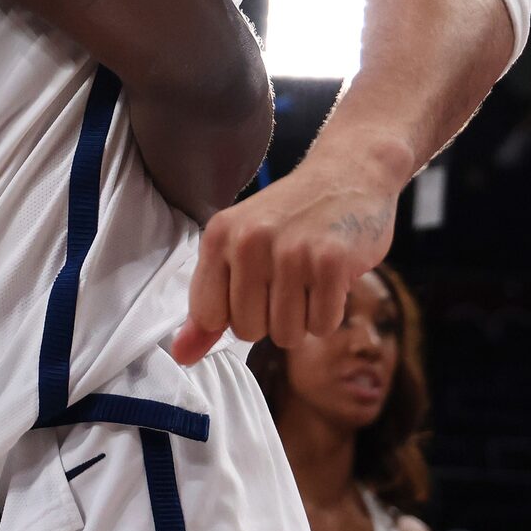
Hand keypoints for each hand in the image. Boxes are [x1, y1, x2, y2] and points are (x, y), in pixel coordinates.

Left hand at [173, 155, 397, 363]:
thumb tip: (182, 356)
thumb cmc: (292, 218)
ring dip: (303, 317)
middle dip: (273, 317)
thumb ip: (209, 306)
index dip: (235, 313)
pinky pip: (322, 325)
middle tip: (289, 278)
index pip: (209, 316)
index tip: (255, 286)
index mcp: (219, 235)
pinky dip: (330, 312)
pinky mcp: (331, 262)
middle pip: (249, 330)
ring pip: (287, 334)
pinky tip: (331, 279)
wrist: (349, 174)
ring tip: (310, 278)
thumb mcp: (239, 248)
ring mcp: (291, 251)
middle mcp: (250, 241)